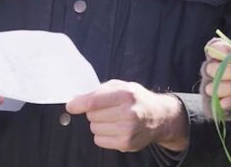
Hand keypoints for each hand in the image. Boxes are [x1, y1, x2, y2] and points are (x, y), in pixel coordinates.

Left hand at [66, 80, 187, 152]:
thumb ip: (100, 90)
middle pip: (92, 115)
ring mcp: (127, 130)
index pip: (94, 102)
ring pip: (94, 128)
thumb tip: (76, 101)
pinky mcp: (125, 143)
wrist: (159, 117)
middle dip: (94, 112)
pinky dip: (103, 135)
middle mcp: (128, 113)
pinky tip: (115, 129)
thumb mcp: (123, 86)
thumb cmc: (137, 100)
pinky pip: (99, 140)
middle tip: (107, 109)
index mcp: (126, 94)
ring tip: (114, 119)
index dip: (78, 104)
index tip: (71, 106)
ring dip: (99, 124)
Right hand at [202, 38, 230, 137]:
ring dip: (229, 87)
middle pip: (210, 68)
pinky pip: (214, 104)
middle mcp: (210, 72)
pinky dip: (225, 102)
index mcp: (219, 57)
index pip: (212, 48)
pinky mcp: (212, 106)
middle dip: (229, 70)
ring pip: (211, 87)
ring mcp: (209, 89)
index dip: (220, 49)